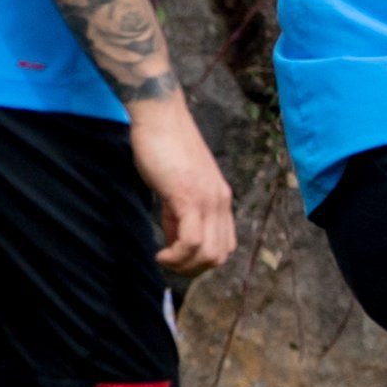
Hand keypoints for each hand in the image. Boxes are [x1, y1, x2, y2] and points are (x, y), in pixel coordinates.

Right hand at [129, 96, 237, 276]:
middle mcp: (221, 201)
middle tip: (169, 265)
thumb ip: (179, 215)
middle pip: (221, 255)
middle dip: (194, 270)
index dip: (202, 261)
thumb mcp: (176, 188)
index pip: (226, 245)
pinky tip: (161, 253)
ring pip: (209, 253)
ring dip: (184, 266)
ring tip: (164, 260)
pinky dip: (177, 256)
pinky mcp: (188, 196)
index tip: (178, 259)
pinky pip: (192, 240)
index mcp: (221, 199)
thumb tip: (175, 242)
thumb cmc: (163, 148)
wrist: (159, 117)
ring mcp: (208, 199)